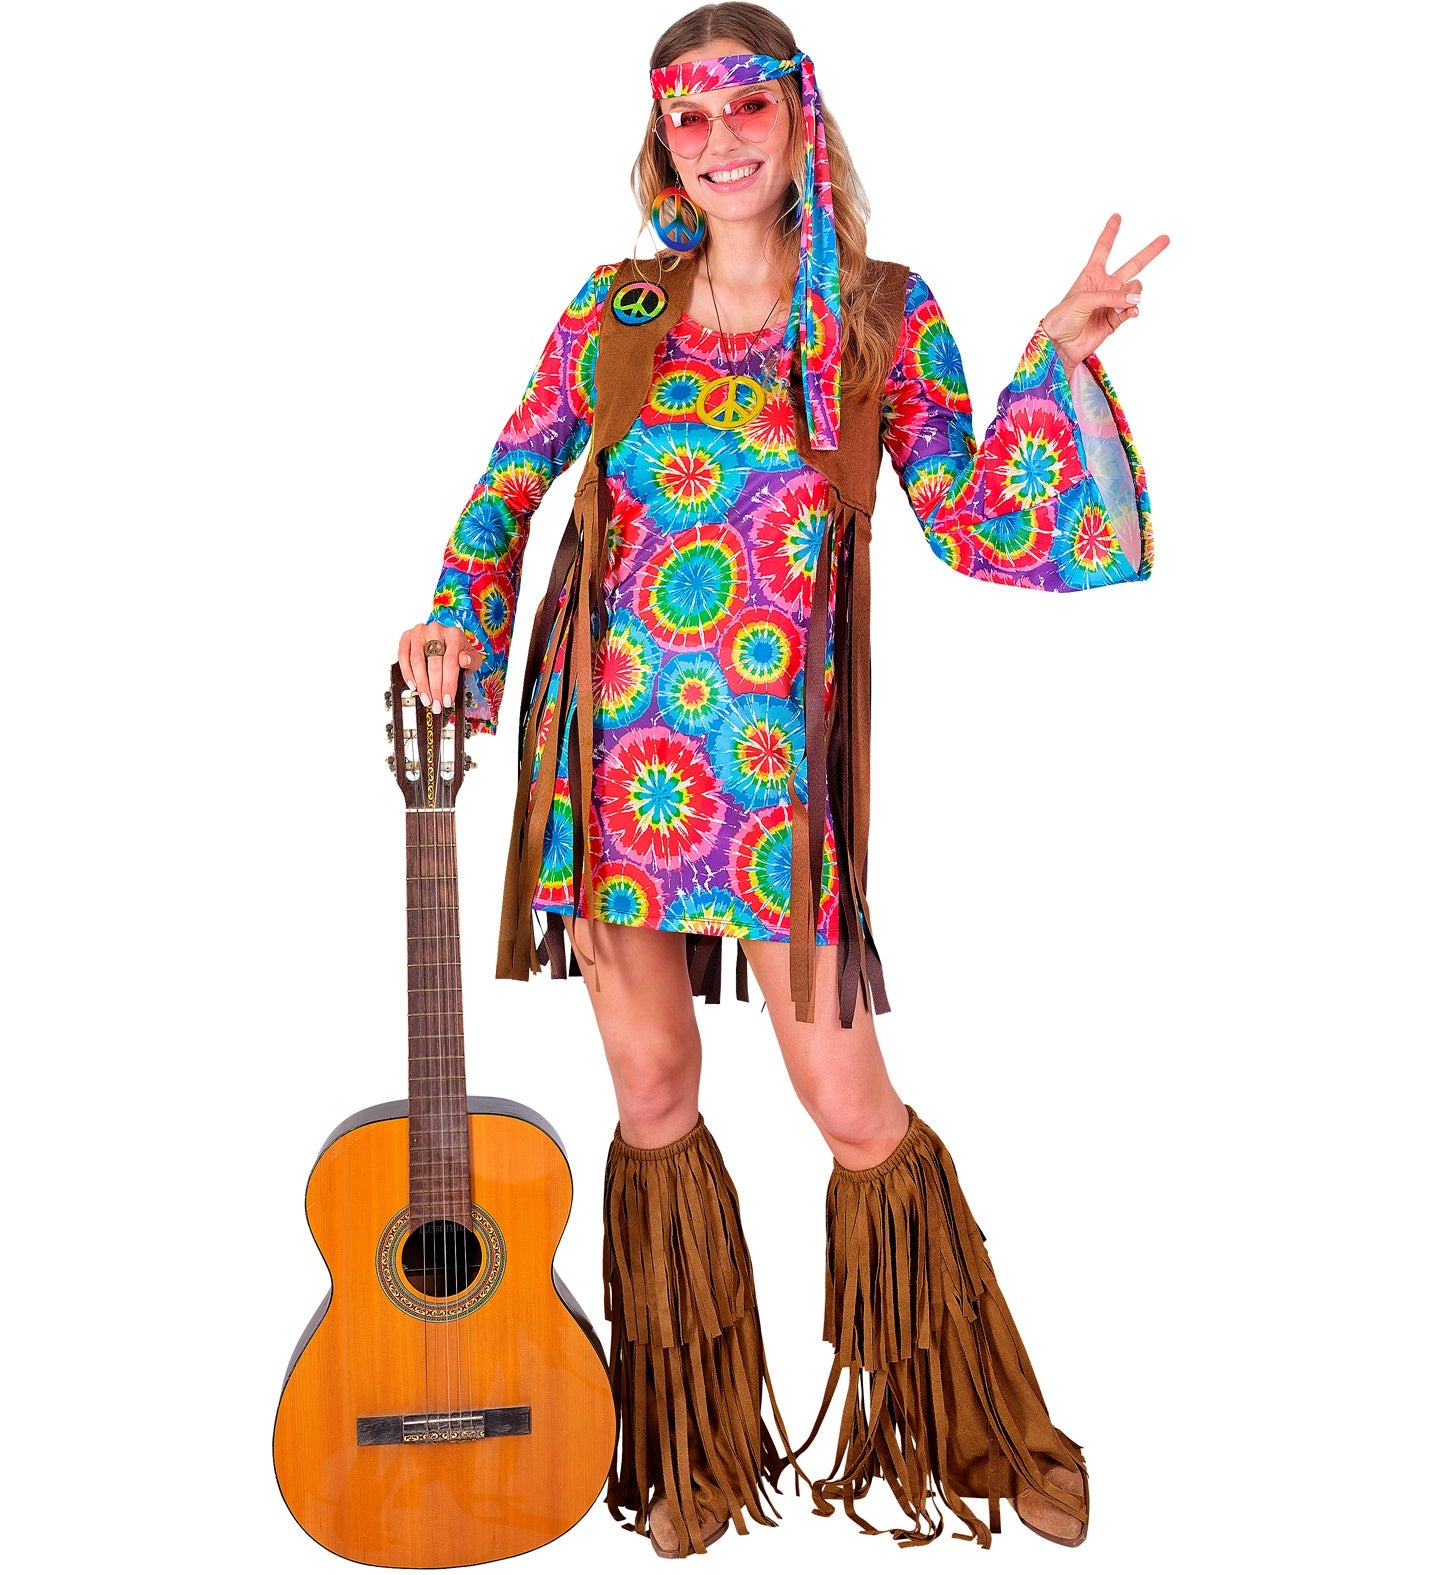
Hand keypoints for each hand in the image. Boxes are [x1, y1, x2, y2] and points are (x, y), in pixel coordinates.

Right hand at [398, 621, 473, 714]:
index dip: (448, 684)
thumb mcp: (471, 656)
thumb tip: (464, 660)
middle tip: (436, 703)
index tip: (447, 699)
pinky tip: (413, 685)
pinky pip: (404, 657)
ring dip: (421, 684)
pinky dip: (407, 673)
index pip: (450, 662)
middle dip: (435, 688)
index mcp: (454, 635)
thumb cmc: (458, 650)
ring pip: (417, 661)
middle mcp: (436, 630)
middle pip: (434, 664)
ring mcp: (420, 632)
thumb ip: (472, 660)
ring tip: (426, 698)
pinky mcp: (407, 636)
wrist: (445, 638)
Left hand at [1041, 213, 1169, 373]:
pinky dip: (1134, 309)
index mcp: (1091, 274)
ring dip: (1133, 294)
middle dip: (1149, 252)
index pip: (1103, 248)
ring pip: (1135, 289)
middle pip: (1132, 264)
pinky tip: (1132, 311)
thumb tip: (1135, 299)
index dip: (1110, 232)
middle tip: (1166, 238)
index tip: (1117, 216)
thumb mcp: (1083, 299)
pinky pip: (1132, 309)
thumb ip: (1111, 296)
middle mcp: (1105, 286)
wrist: (1060, 344)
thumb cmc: (1063, 318)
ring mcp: (1112, 302)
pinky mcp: (1116, 319)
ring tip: (1125, 304)